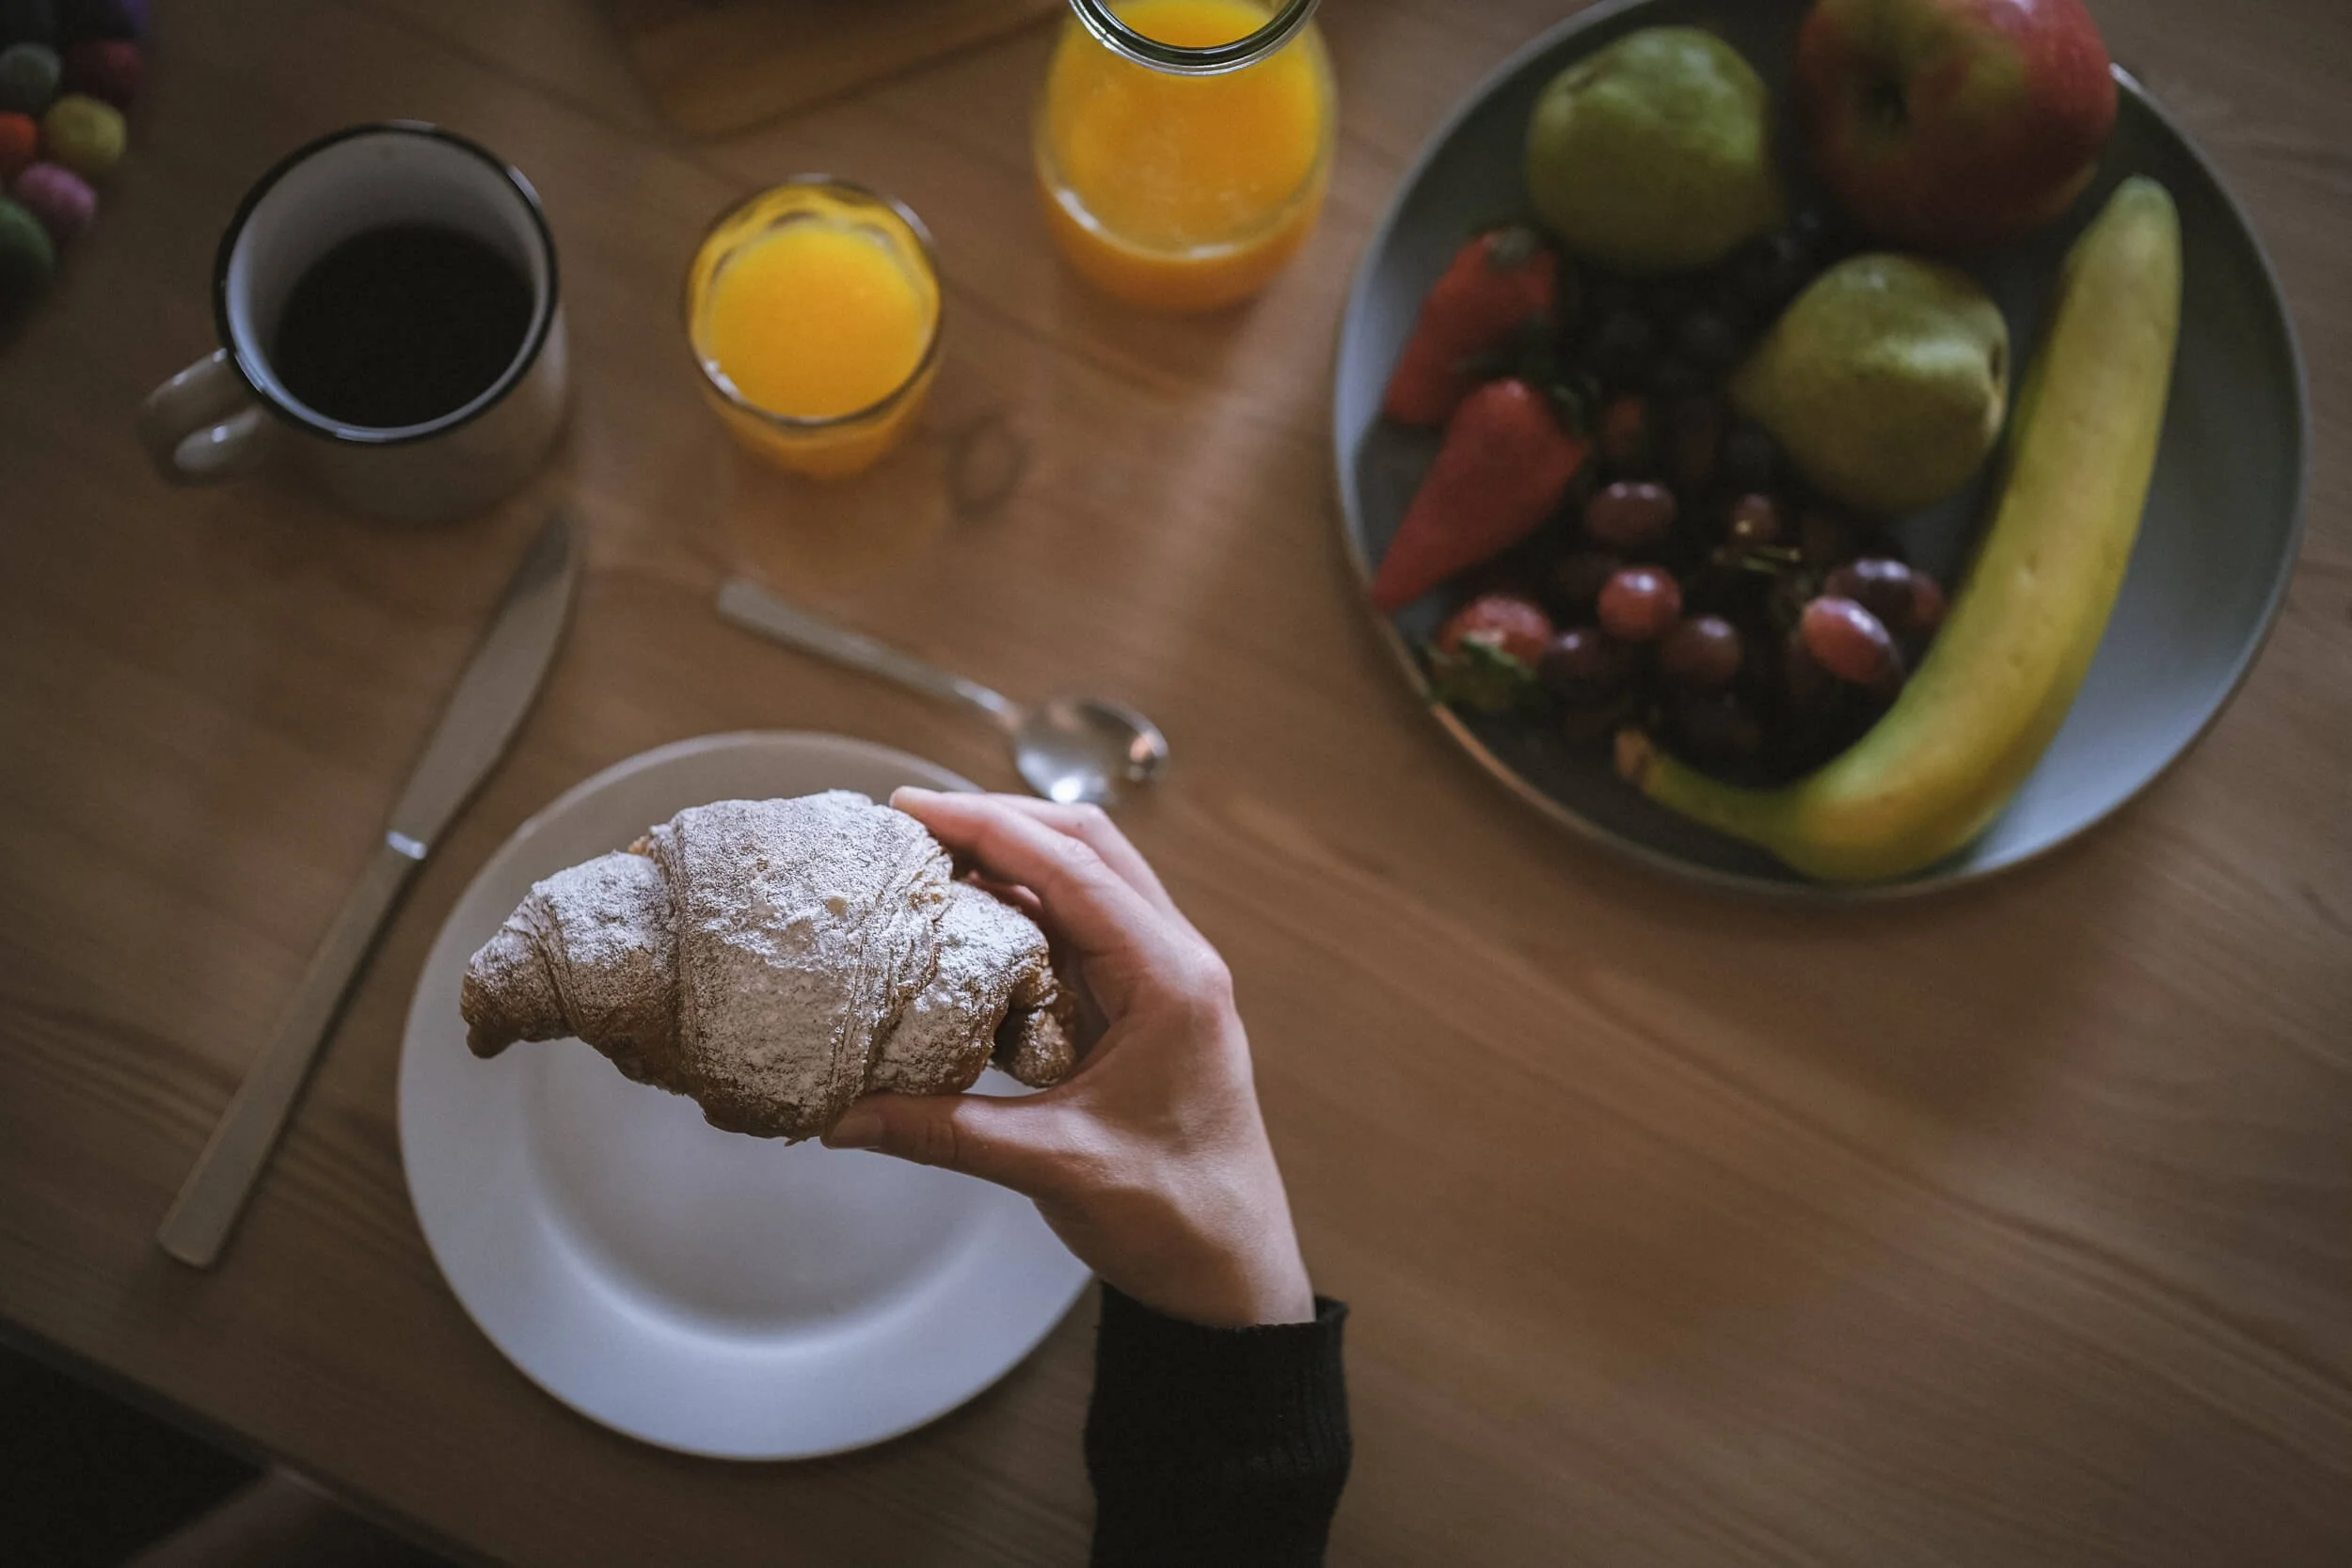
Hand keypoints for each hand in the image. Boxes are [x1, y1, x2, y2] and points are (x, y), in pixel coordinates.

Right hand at [822, 790, 1315, 1328]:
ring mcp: (1164, 981)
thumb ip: (943, 1135)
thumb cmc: (1175, 1218)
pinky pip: (1082, 934)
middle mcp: (1175, 963)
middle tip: (910, 825)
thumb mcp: (1053, 1167)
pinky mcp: (1145, 1009)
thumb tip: (841, 1117)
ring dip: (1013, 862)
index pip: (1072, 868)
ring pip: (1087, 884)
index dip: (989, 827)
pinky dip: (1026, 913)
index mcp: (1171, 980)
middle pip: (1086, 849)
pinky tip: (969, 925)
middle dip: (999, 823)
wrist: (1232, 1276)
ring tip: (928, 862)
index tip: (913, 810)